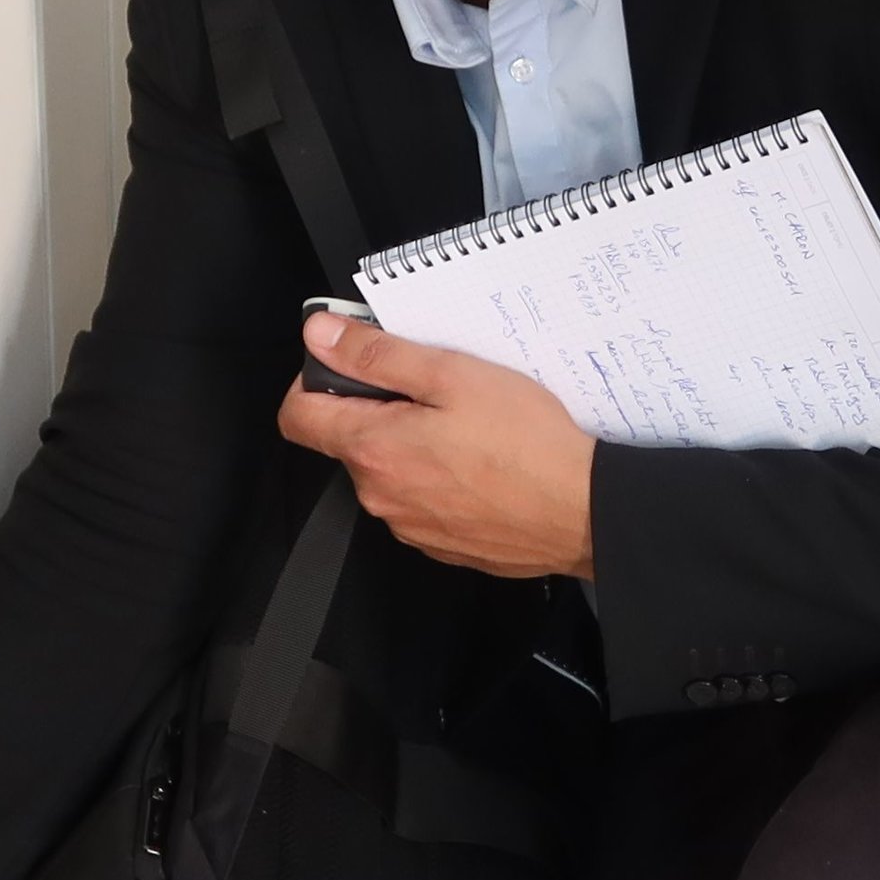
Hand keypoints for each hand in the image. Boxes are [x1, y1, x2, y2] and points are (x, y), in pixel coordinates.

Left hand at [275, 314, 594, 578]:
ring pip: (390, 472)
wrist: (582, 512)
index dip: (312, 381)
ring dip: (413, 445)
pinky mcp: (442, 543)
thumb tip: (320, 336)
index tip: (345, 364)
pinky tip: (482, 463)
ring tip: (469, 427)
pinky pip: (423, 501)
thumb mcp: (451, 374)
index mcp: (374, 448)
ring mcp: (410, 525)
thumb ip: (377, 355)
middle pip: (349, 441)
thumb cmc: (527, 445)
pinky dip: (441, 479)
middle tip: (435, 388)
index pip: (297, 416)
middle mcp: (381, 495)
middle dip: (379, 409)